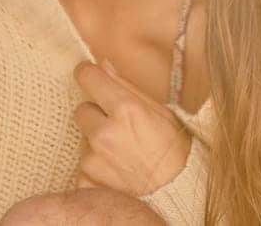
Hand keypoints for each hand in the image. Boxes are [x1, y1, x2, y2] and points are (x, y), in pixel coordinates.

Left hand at [72, 60, 192, 196]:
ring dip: (97, 144)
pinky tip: (116, 173)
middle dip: (96, 116)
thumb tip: (103, 65)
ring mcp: (93, 160)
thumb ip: (127, 87)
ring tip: (122, 156)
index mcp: (125, 109)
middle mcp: (105, 133)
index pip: (87, 77)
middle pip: (81, 110)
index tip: (91, 77)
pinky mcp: (86, 182)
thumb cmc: (176, 153)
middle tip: (117, 129)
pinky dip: (95, 170)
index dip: (89, 75)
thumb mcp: (160, 112)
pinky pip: (83, 167)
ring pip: (83, 141)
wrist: (179, 196)